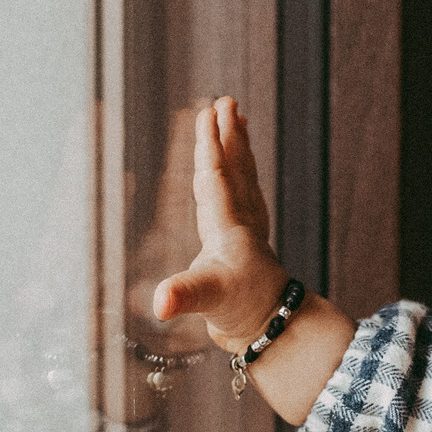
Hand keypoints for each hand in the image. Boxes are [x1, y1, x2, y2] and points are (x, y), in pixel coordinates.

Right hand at [151, 96, 288, 350]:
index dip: (210, 147)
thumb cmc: (240, 310)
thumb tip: (159, 303)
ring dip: (239, 148)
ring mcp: (246, 230)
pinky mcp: (247, 241)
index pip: (216, 178)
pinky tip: (239, 167)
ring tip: (237, 118)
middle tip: (226, 101)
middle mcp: (240, 222)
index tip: (207, 113)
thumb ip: (183, 296)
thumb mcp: (207, 300)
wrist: (272, 330)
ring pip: (244, 178)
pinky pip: (245, 194)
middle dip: (228, 136)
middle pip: (234, 169)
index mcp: (227, 228)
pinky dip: (241, 172)